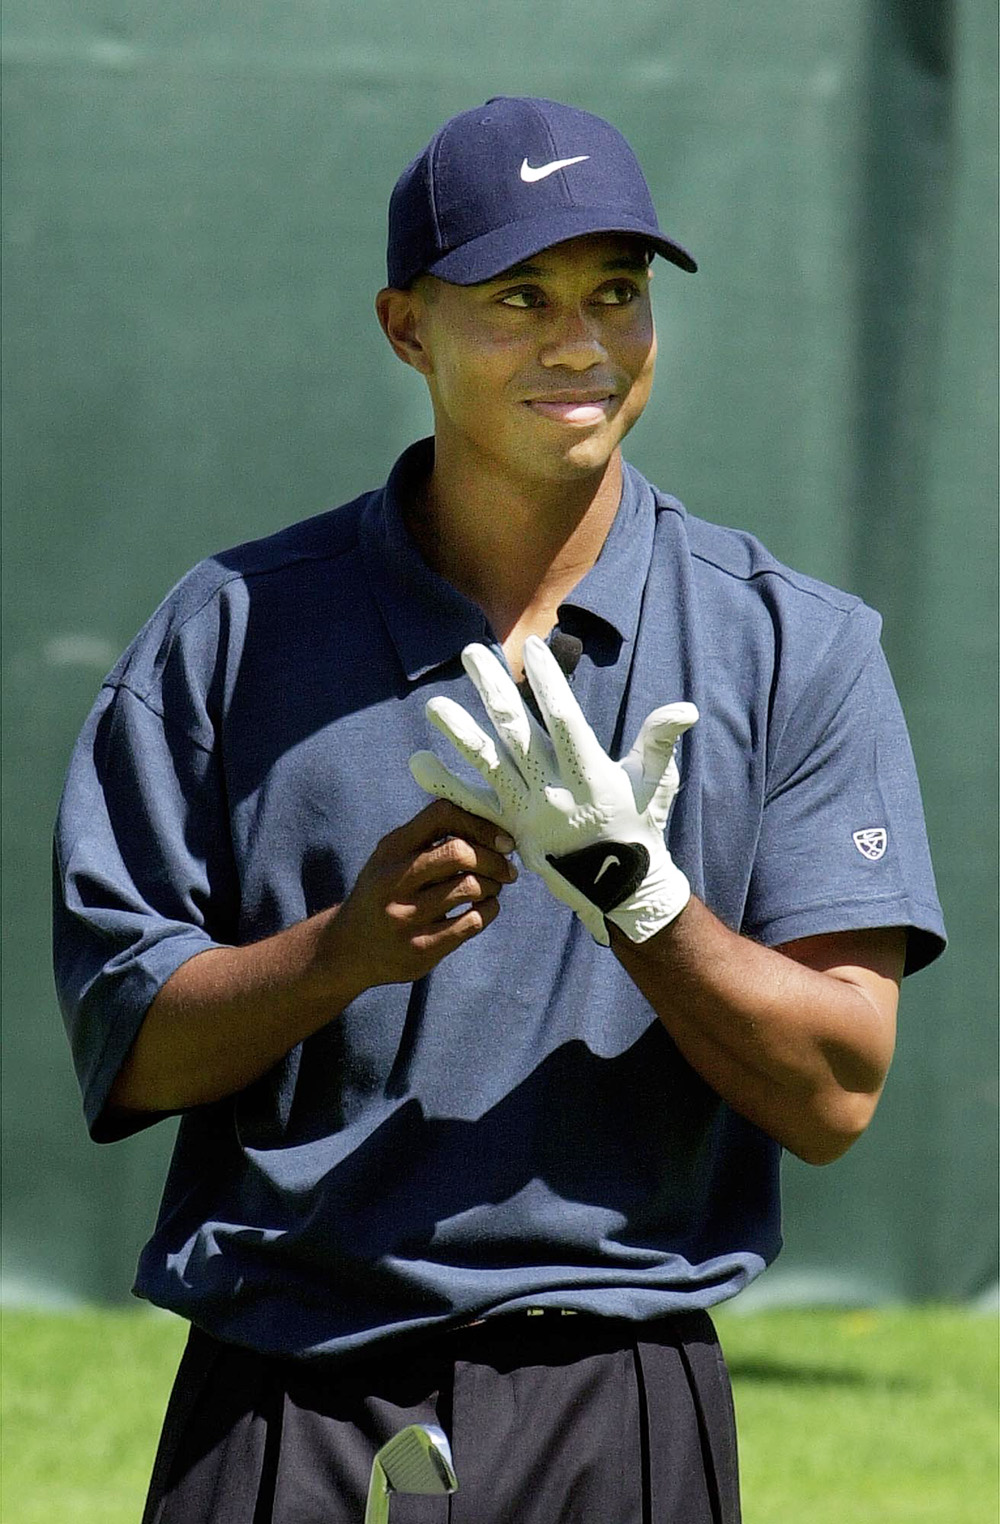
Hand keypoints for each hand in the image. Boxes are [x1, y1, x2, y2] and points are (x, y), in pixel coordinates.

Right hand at [326, 799, 516, 990]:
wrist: (348, 949)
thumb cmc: (384, 894)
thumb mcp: (392, 858)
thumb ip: (430, 840)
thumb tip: (493, 829)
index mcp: (391, 848)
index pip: (442, 816)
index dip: (480, 824)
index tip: (501, 840)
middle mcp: (393, 879)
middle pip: (459, 853)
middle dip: (494, 860)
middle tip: (506, 869)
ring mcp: (405, 916)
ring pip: (471, 888)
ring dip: (493, 886)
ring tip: (493, 888)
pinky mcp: (420, 948)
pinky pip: (472, 922)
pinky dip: (489, 911)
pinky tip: (484, 909)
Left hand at [409, 638, 696, 944]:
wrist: (619, 888)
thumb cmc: (641, 824)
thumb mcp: (656, 781)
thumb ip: (661, 741)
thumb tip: (686, 709)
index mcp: (590, 774)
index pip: (565, 721)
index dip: (548, 683)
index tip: (531, 648)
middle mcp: (554, 791)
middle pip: (518, 733)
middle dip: (493, 691)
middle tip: (471, 652)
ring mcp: (527, 812)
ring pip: (488, 766)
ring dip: (458, 734)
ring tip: (432, 706)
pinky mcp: (509, 830)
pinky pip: (471, 806)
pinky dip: (444, 785)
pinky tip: (416, 763)